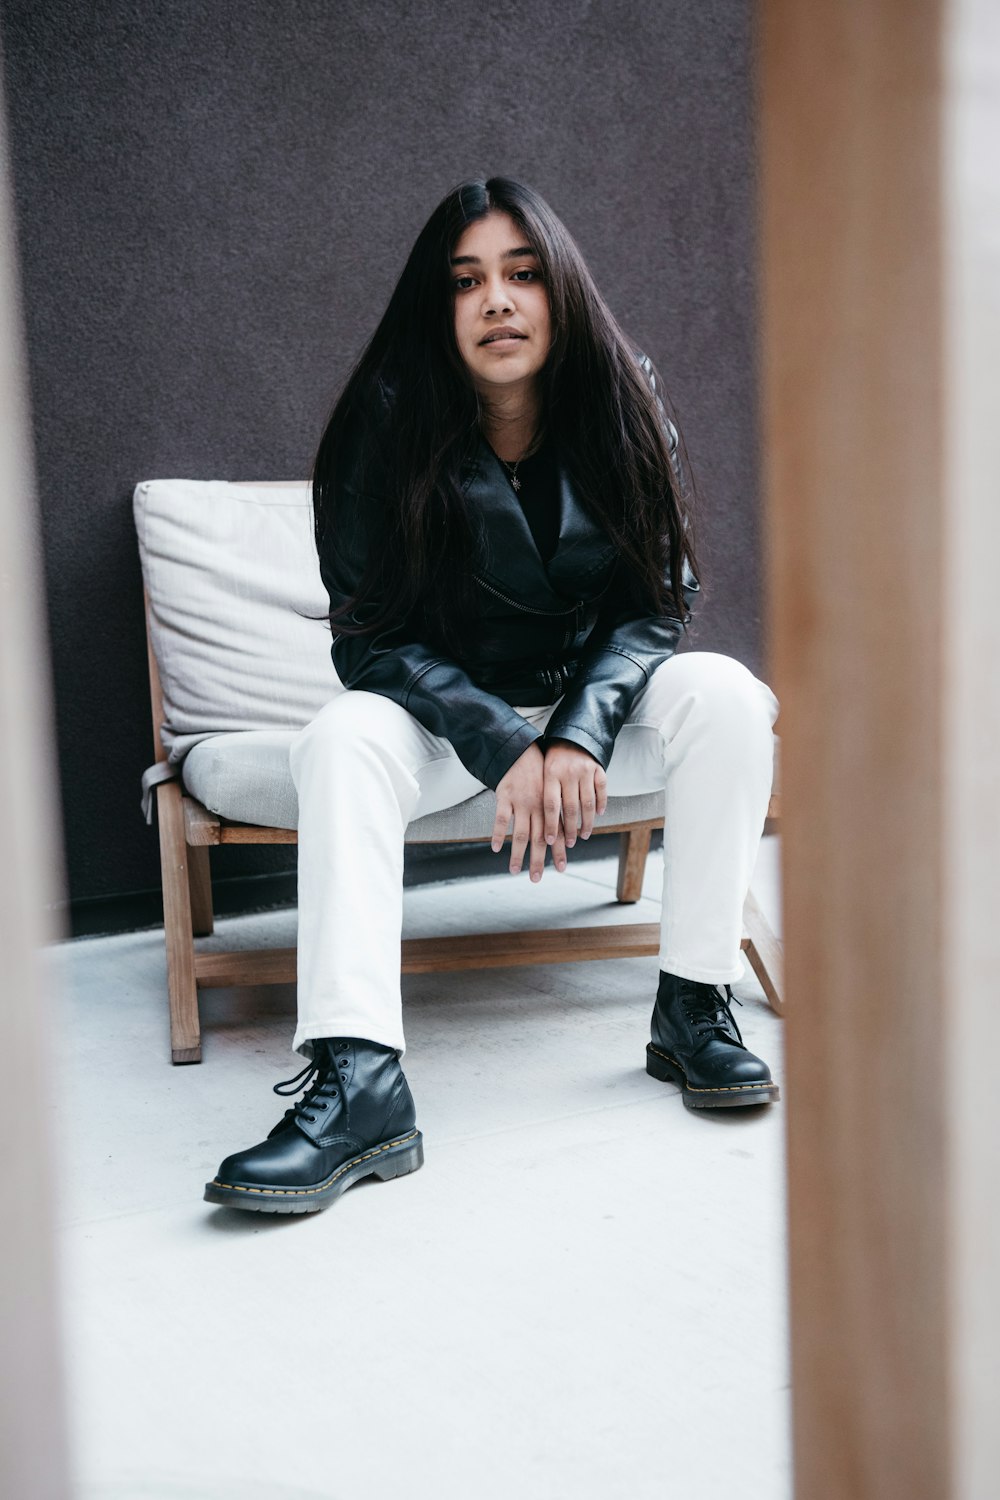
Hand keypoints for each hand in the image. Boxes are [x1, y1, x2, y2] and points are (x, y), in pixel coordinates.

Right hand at [492, 743, 567, 881]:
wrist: (521, 751)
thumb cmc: (538, 774)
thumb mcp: (552, 791)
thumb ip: (556, 813)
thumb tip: (566, 835)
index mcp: (551, 807)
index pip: (557, 834)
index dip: (560, 851)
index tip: (562, 869)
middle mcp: (538, 807)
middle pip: (539, 839)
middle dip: (538, 860)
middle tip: (536, 879)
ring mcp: (521, 803)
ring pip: (520, 833)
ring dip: (517, 854)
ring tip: (514, 871)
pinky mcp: (504, 796)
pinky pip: (501, 818)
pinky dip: (497, 833)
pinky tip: (495, 848)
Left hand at [543, 739, 607, 848]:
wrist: (572, 734)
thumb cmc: (554, 758)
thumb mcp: (544, 771)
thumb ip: (545, 793)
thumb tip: (542, 825)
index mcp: (550, 774)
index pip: (550, 805)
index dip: (550, 825)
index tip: (549, 841)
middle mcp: (568, 773)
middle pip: (570, 808)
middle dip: (570, 829)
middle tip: (570, 844)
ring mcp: (585, 770)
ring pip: (587, 803)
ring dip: (586, 823)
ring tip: (584, 835)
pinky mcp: (598, 768)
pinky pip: (602, 790)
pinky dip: (602, 804)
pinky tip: (599, 815)